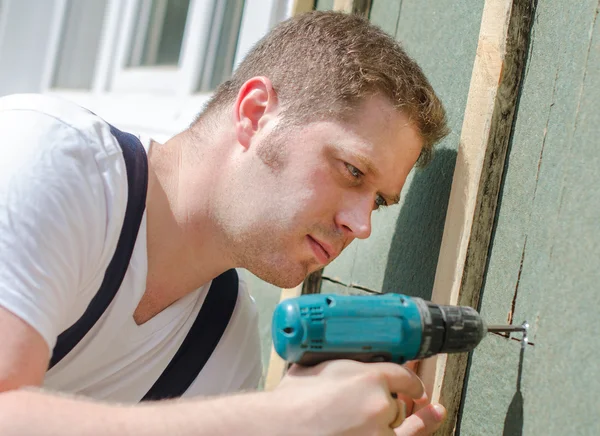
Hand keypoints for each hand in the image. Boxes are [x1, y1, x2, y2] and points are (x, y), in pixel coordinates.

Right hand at [274, 360, 444, 434]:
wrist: (278, 429)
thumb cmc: (289, 404)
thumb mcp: (316, 368)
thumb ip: (337, 363)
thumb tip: (340, 358)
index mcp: (368, 377)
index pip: (401, 374)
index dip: (408, 379)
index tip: (411, 382)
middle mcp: (380, 404)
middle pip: (397, 402)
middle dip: (387, 402)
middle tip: (372, 404)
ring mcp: (379, 431)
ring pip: (398, 424)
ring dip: (390, 420)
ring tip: (401, 415)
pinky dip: (417, 428)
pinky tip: (431, 416)